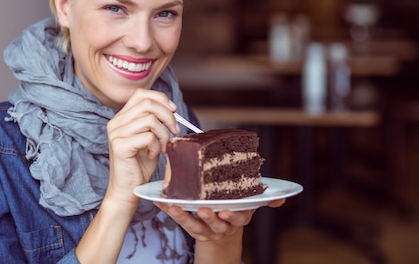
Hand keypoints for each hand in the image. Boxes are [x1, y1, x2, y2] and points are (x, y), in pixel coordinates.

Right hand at [104, 89, 178, 206]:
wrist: (127, 190)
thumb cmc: (140, 165)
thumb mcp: (149, 138)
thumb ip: (154, 121)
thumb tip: (171, 108)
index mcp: (121, 118)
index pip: (141, 94)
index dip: (160, 99)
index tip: (173, 111)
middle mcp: (115, 122)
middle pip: (147, 103)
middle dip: (168, 116)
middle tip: (175, 131)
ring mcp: (116, 133)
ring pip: (150, 119)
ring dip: (163, 134)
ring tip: (162, 147)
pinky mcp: (120, 145)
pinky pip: (148, 136)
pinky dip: (157, 146)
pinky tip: (153, 156)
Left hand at [153, 198, 286, 262]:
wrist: (221, 242)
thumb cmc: (233, 214)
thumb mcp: (248, 208)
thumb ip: (262, 201)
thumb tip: (281, 199)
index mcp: (238, 217)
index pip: (238, 217)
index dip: (232, 215)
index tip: (225, 210)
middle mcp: (223, 226)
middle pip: (217, 223)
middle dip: (210, 217)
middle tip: (203, 210)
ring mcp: (206, 230)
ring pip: (195, 226)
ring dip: (184, 217)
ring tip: (175, 207)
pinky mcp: (191, 229)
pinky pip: (179, 221)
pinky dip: (168, 211)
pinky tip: (158, 201)